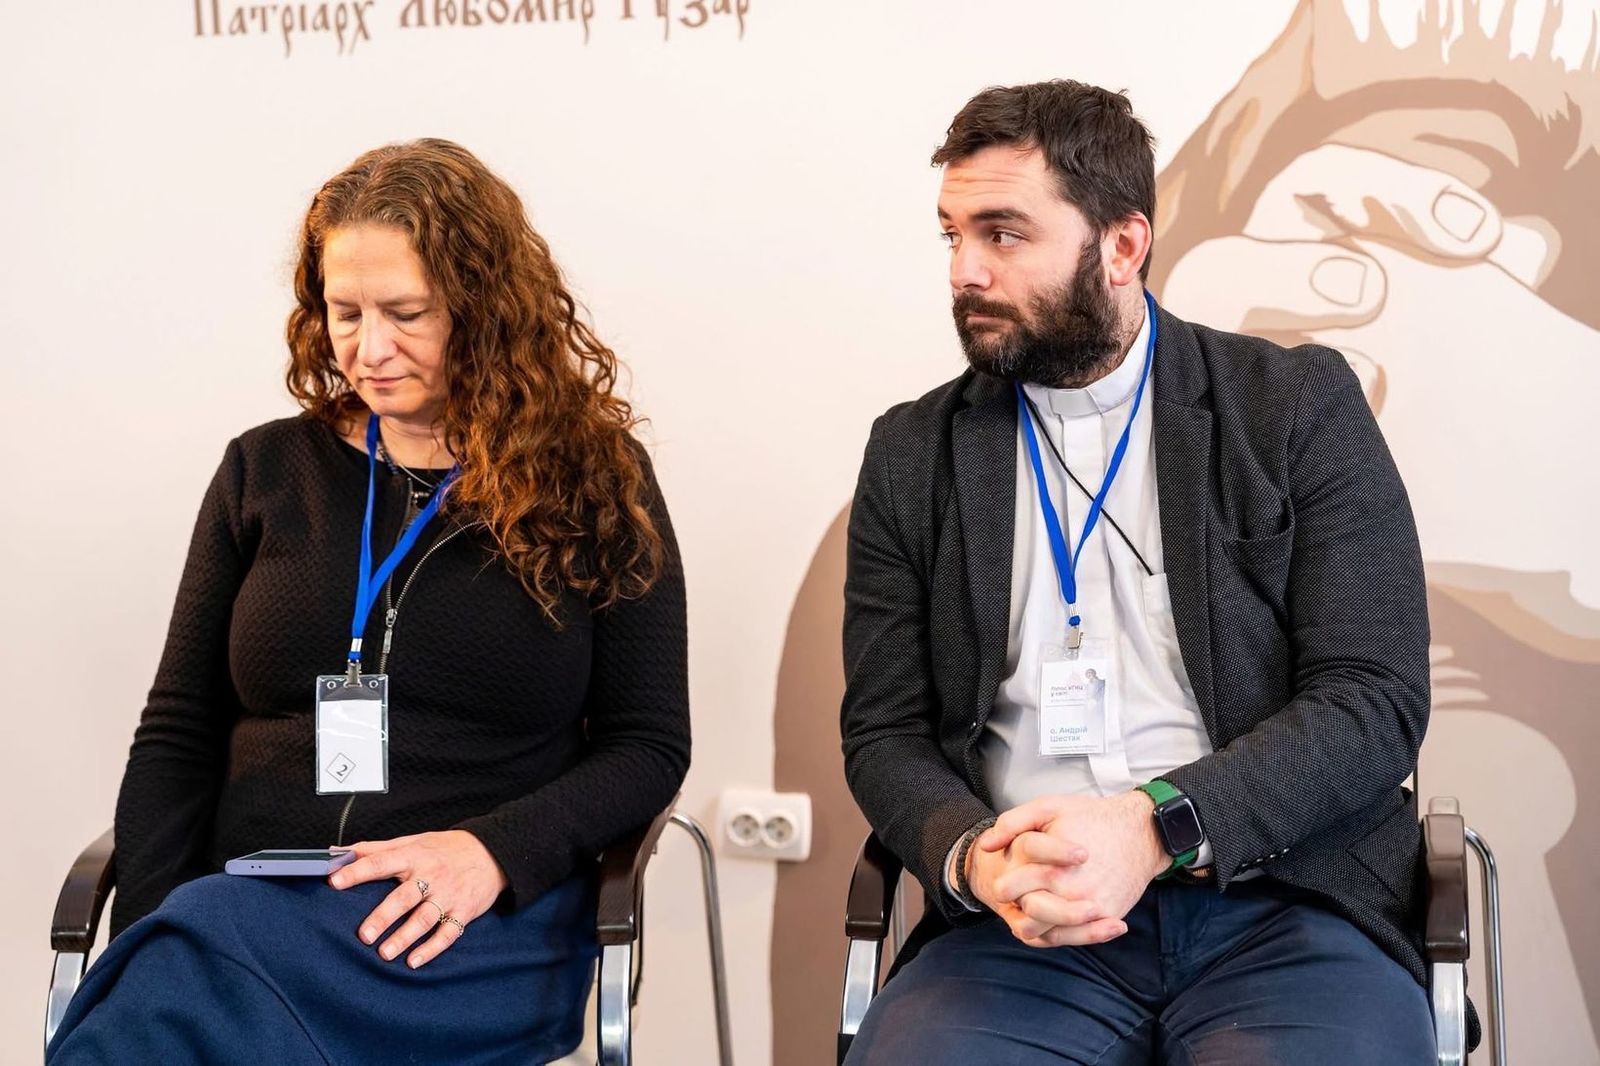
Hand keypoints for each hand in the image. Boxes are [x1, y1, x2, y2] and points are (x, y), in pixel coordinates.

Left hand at [329, 829, 509, 968]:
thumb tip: (336, 852)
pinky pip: (448, 933)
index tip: (334, 881)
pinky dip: (432, 949)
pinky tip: (414, 961)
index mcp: (414, 856)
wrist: (493, 852)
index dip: (357, 871)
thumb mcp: (412, 841)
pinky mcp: (464, 912)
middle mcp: (431, 876)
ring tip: (385, 953)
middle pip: (404, 897)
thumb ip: (374, 849)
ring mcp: (449, 895)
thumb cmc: (445, 849)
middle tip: (364, 935)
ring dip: (405, 937)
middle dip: (384, 916)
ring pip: (425, 919)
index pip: (381, 862)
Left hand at [974, 792, 1166, 947]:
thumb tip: (986, 846)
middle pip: (1028, 916)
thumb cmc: (1091, 818)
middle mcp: (1071, 893)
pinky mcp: (1107, 917)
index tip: (1004, 880)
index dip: (1002, 885)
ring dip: (1036, 924)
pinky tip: (1053, 919)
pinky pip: (1074, 937)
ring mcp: (1090, 909)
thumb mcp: (1048, 807)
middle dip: (1017, 908)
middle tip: (1020, 896)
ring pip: (1048, 934)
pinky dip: (1058, 933)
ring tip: (1036, 908)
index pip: (1010, 888)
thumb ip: (1012, 823)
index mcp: (1051, 867)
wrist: (1141, 832)